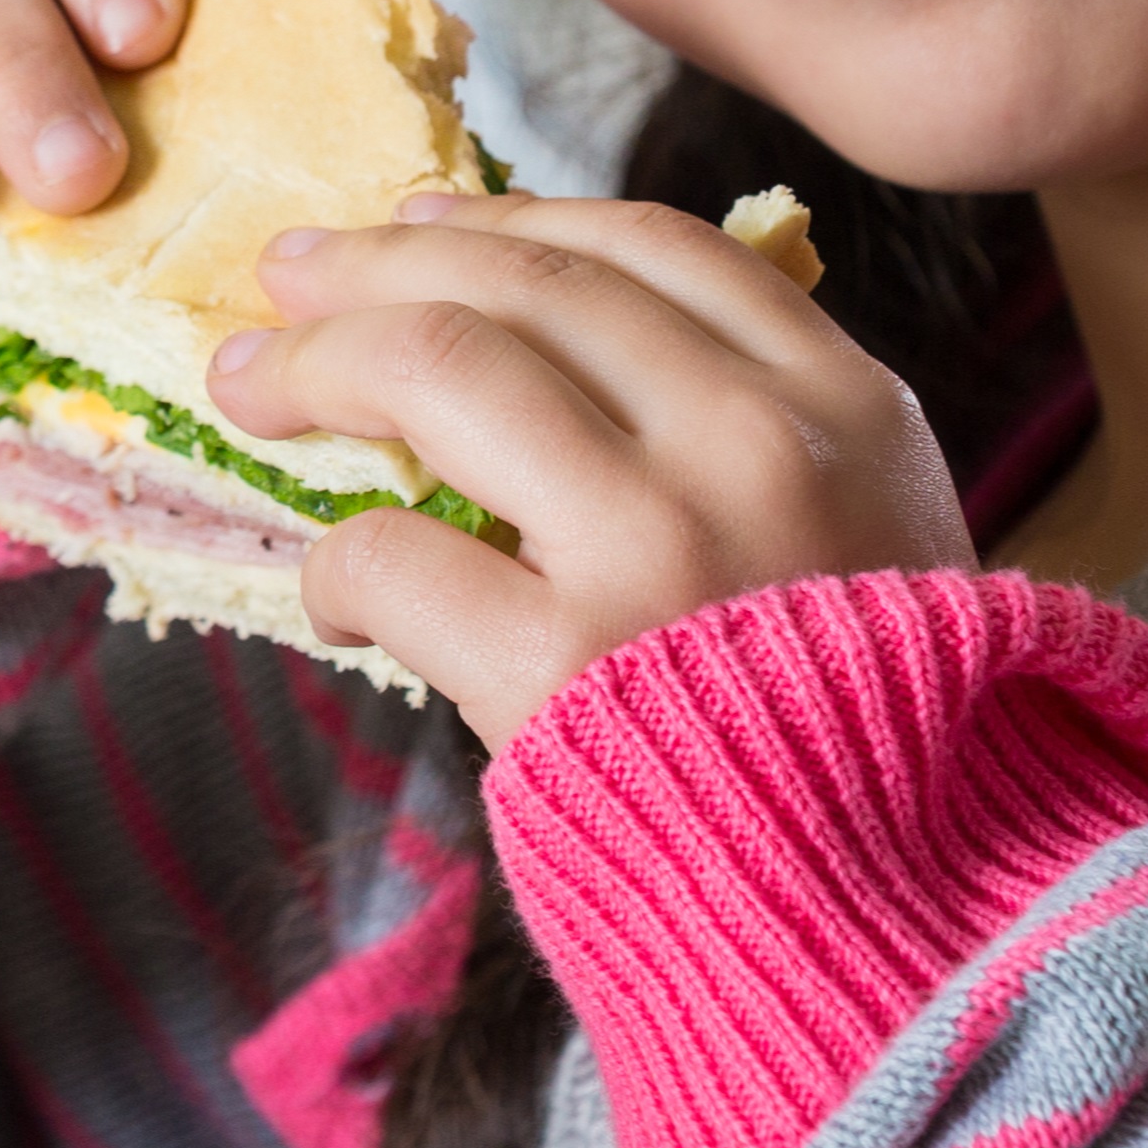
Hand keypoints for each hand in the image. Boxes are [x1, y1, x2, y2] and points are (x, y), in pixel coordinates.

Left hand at [223, 196, 968, 743]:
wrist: (895, 927)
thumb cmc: (872, 752)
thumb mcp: (878, 544)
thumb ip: (760, 443)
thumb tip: (555, 365)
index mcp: (843, 404)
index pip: (652, 246)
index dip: (513, 219)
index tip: (422, 219)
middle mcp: (753, 443)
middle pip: (529, 285)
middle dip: (382, 263)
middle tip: (291, 273)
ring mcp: (656, 542)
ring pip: (440, 365)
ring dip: (320, 361)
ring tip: (253, 379)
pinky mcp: (562, 662)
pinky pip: (394, 555)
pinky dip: (341, 563)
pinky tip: (338, 586)